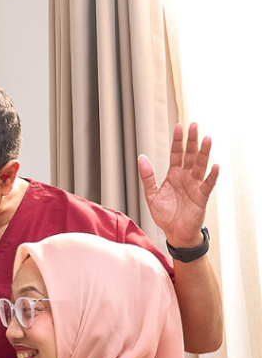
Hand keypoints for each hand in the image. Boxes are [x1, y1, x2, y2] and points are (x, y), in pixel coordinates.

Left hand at [138, 122, 218, 247]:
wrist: (174, 232)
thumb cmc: (165, 215)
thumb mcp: (151, 194)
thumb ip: (147, 176)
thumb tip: (141, 158)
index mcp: (173, 175)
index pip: (177, 154)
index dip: (177, 141)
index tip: (178, 127)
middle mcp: (185, 177)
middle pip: (190, 155)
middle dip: (191, 141)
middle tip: (193, 125)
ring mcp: (195, 185)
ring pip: (200, 165)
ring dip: (204, 153)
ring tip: (206, 139)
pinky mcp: (201, 196)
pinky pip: (208, 184)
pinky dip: (212, 175)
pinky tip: (215, 166)